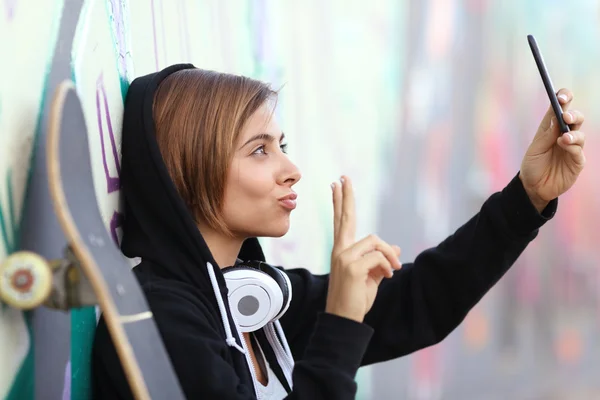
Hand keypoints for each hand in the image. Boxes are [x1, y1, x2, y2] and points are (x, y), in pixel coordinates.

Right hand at [325, 176, 401, 322]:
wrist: (345, 318)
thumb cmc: (356, 298)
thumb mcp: (372, 276)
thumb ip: (380, 260)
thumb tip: (396, 247)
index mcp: (342, 250)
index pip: (340, 221)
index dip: (339, 203)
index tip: (336, 185)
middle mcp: (340, 250)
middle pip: (345, 217)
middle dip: (346, 196)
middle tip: (343, 177)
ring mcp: (343, 257)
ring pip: (375, 240)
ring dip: (389, 255)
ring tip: (391, 271)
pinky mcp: (352, 266)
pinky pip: (379, 256)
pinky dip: (388, 266)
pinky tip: (387, 276)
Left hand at [520, 88, 585, 211]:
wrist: (533, 188)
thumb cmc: (532, 166)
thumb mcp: (535, 150)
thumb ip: (546, 135)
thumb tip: (555, 117)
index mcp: (551, 128)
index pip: (560, 109)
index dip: (563, 99)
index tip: (561, 96)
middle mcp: (564, 135)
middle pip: (575, 118)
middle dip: (573, 114)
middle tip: (565, 116)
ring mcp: (572, 148)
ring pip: (580, 134)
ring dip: (573, 133)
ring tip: (563, 138)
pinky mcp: (577, 161)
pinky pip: (579, 151)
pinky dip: (573, 147)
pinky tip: (564, 145)